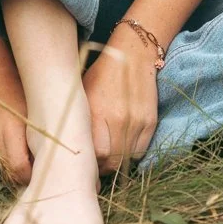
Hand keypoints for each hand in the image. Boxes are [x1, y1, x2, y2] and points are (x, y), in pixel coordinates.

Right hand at [0, 85, 31, 185]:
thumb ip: (35, 140)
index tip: (40, 174)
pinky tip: (11, 145)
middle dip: (22, 174)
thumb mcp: (32, 114)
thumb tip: (43, 165)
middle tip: (35, 168)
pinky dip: (3, 156)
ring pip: (0, 167)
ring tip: (24, 153)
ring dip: (12, 165)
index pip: (18, 166)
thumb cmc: (19, 94)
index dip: (29, 176)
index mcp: (10, 127)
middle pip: (8, 171)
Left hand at [82, 23, 159, 174]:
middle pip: (110, 161)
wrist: (133, 55)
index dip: (89, 163)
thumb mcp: (84, 93)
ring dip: (116, 164)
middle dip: (101, 168)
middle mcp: (119, 119)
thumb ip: (80, 121)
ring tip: (107, 159)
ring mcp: (137, 122)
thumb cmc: (102, 74)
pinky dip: (130, 156)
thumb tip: (72, 146)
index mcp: (97, 112)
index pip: (94, 154)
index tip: (84, 163)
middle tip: (94, 166)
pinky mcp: (150, 122)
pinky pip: (140, 151)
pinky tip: (121, 150)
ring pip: (126, 159)